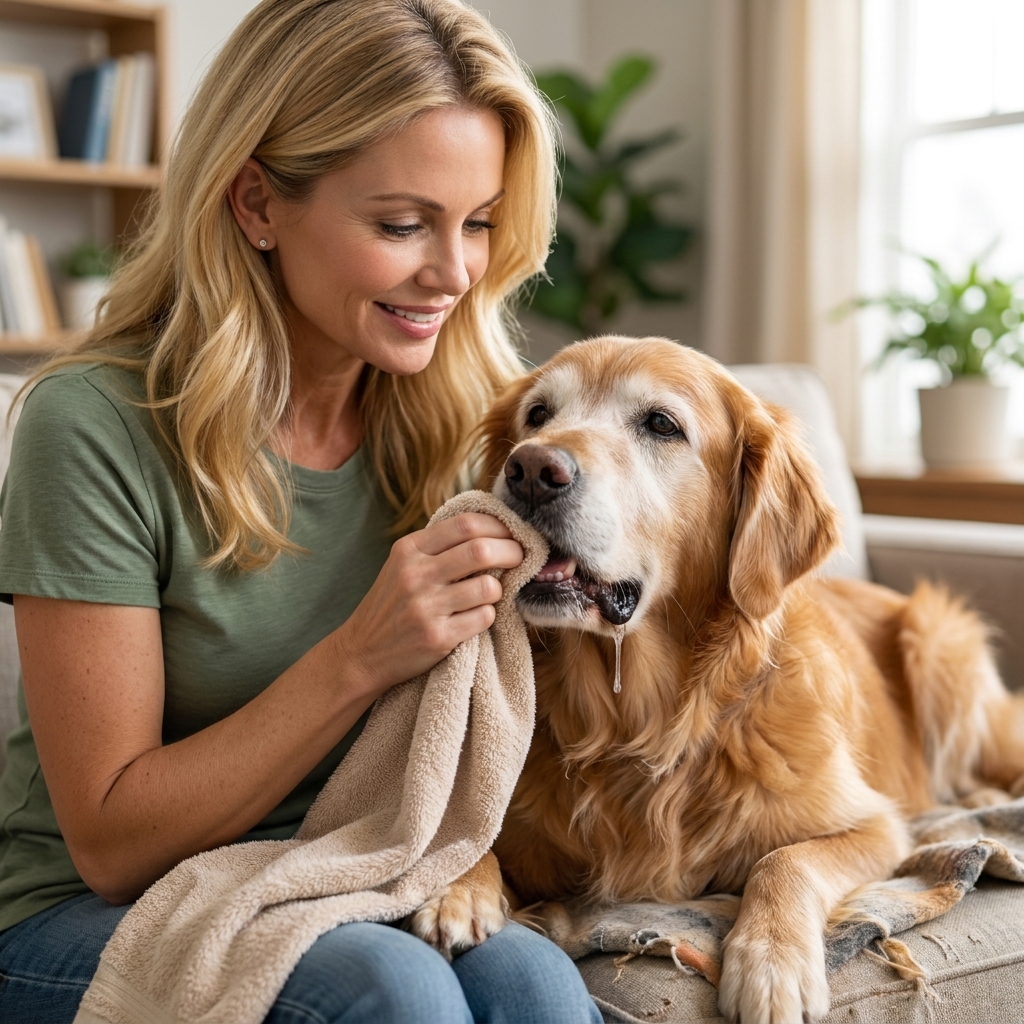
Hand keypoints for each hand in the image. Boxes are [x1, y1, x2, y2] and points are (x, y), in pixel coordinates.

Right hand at [336, 513, 523, 696]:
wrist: (362, 652)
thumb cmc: (392, 604)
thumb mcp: (403, 565)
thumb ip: (439, 547)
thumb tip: (493, 531)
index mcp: (409, 550)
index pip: (466, 524)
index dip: (498, 526)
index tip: (512, 533)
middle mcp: (416, 574)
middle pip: (481, 550)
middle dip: (512, 551)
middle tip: (521, 556)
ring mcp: (426, 607)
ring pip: (488, 586)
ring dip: (499, 589)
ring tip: (491, 593)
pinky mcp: (437, 637)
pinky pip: (483, 618)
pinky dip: (488, 615)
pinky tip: (476, 616)